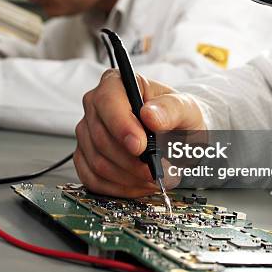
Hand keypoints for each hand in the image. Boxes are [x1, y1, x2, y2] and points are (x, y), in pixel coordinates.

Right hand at [74, 69, 205, 196]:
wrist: (177, 135)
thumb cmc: (178, 118)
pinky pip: (93, 180)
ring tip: (154, 177)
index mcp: (117, 83)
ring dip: (129, 177)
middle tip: (157, 170)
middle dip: (132, 161)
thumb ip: (171, 108)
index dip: (122, 126)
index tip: (140, 146)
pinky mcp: (85, 157)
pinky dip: (120, 188)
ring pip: (98, 162)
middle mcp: (96, 105)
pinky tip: (139, 184)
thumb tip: (150, 115)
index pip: (108, 102)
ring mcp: (87, 132)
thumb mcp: (186, 109)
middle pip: (102, 138)